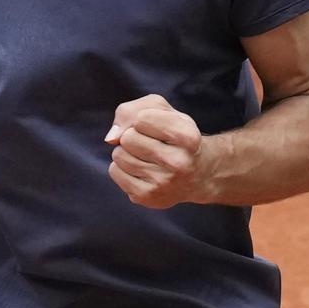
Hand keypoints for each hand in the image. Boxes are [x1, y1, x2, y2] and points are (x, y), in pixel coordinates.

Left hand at [104, 94, 212, 208]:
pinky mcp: (147, 197)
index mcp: (188, 137)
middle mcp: (179, 162)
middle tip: (150, 143)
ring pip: (119, 155)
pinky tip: (140, 170)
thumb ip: (132, 111)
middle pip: (128, 138)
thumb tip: (111, 138)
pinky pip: (114, 171)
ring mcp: (163, 183)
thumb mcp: (162, 111)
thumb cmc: (174, 135)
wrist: (197, 174)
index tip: (157, 127)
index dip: (143, 119)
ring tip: (146, 157)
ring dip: (126, 152)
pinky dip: (121, 167)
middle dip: (133, 136)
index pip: (142, 118)